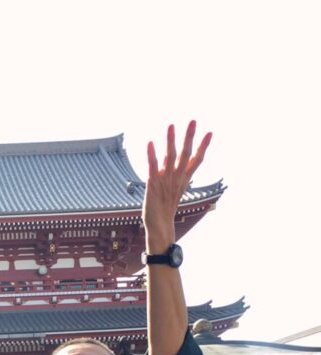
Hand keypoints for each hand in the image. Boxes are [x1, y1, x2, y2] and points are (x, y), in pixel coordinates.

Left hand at [143, 121, 211, 252]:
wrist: (159, 226)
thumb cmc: (165, 210)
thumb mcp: (173, 192)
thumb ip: (176, 179)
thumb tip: (177, 172)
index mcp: (183, 179)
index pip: (196, 160)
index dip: (203, 146)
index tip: (210, 132)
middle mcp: (176, 178)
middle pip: (186, 154)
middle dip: (189, 137)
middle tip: (193, 121)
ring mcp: (165, 180)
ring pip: (170, 157)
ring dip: (170, 140)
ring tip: (171, 125)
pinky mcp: (153, 184)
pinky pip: (152, 166)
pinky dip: (151, 155)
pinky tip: (150, 143)